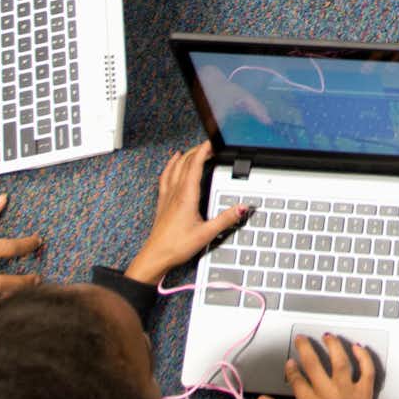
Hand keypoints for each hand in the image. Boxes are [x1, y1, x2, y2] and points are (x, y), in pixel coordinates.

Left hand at [125, 141, 248, 281]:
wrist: (156, 256)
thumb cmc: (176, 246)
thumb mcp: (206, 234)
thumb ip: (226, 219)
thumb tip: (242, 208)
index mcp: (187, 196)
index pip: (195, 165)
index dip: (203, 151)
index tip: (211, 143)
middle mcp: (176, 192)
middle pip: (184, 163)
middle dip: (197, 151)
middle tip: (208, 147)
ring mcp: (167, 196)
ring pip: (174, 168)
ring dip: (184, 156)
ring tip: (192, 150)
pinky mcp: (163, 202)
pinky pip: (165, 177)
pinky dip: (170, 166)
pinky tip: (172, 164)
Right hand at [259, 335, 379, 398]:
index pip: (297, 379)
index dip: (291, 368)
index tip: (289, 362)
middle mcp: (329, 397)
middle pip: (314, 364)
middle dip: (305, 348)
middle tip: (301, 339)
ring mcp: (348, 395)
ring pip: (341, 362)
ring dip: (333, 346)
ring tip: (327, 336)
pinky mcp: (365, 396)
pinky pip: (366, 371)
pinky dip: (363, 357)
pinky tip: (357, 347)